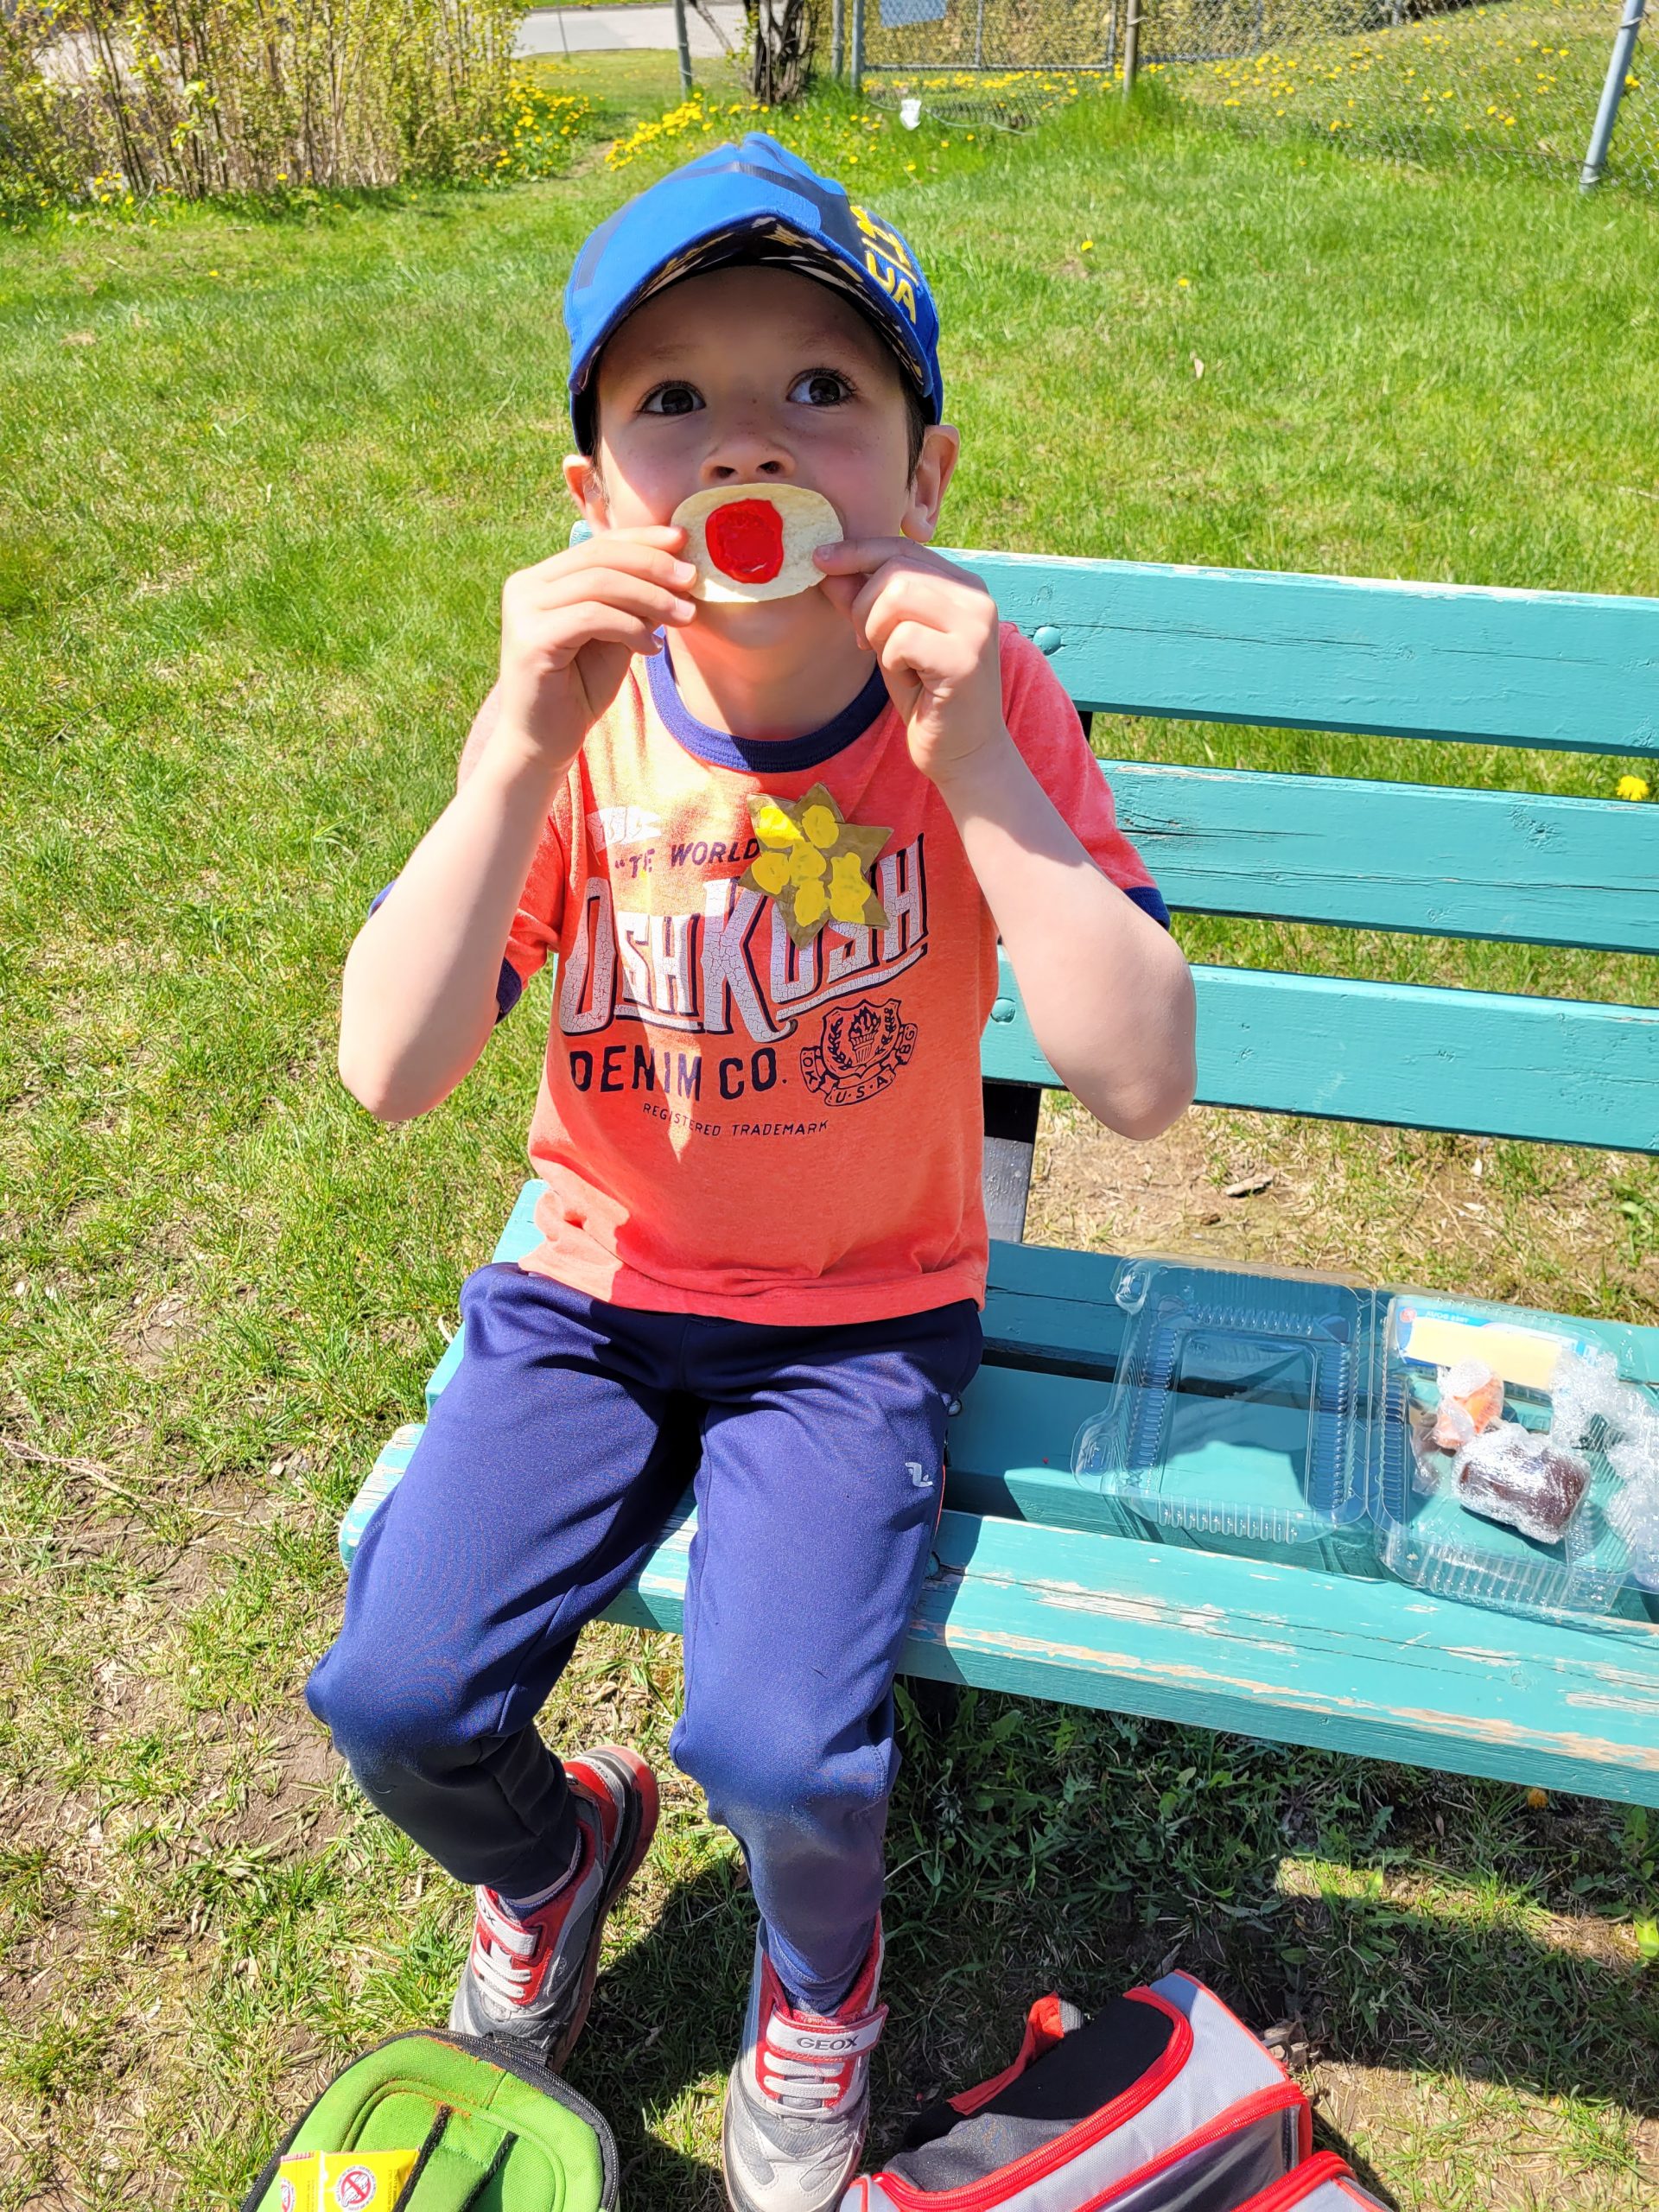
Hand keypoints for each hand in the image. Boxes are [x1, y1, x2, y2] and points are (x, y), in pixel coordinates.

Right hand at [494, 527, 697, 766]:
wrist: (545, 742)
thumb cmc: (580, 688)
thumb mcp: (614, 634)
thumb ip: (631, 601)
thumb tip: (676, 568)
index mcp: (543, 578)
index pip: (598, 545)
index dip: (643, 539)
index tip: (684, 541)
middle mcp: (526, 586)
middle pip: (600, 557)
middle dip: (653, 565)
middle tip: (692, 580)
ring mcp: (524, 610)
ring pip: (599, 584)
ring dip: (651, 598)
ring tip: (684, 618)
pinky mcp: (531, 639)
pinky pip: (592, 617)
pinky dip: (630, 628)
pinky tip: (651, 649)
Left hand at [815, 539, 1006, 786]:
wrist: (963, 753)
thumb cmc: (927, 698)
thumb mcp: (888, 643)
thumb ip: (864, 604)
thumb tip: (827, 566)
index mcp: (962, 587)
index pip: (903, 549)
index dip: (858, 550)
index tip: (820, 559)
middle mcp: (976, 598)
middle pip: (896, 568)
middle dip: (863, 604)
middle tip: (865, 643)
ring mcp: (976, 627)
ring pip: (896, 595)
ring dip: (876, 631)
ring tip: (891, 661)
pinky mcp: (965, 659)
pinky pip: (902, 639)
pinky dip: (892, 661)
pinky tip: (910, 681)